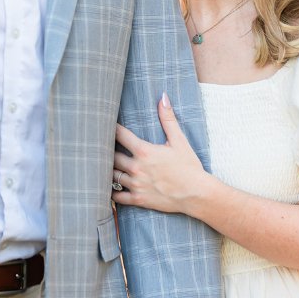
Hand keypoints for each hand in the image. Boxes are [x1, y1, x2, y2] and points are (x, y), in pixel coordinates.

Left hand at [113, 95, 207, 213]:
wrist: (197, 194)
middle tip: (101, 145)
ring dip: (108, 170)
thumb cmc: (189, 166)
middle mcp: (136, 168)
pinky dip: (111, 193)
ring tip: (103, 165)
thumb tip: (163, 97)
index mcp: (144, 151)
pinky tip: (108, 188)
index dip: (110, 128)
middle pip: (111, 156)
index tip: (104, 124)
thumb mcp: (179, 140)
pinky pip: (117, 197)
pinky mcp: (138, 200)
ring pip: (111, 175)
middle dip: (106, 150)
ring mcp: (136, 185)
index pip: (119, 135)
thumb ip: (168, 119)